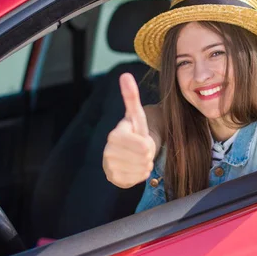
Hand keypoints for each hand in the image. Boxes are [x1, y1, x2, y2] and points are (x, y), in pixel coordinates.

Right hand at [103, 73, 155, 188]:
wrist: (128, 152)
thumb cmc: (135, 132)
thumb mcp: (137, 115)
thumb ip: (131, 96)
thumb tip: (125, 75)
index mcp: (115, 134)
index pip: (142, 145)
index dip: (148, 145)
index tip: (144, 140)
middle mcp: (108, 150)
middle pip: (144, 158)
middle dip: (147, 155)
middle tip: (142, 150)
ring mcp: (109, 166)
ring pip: (141, 169)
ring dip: (145, 165)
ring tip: (138, 158)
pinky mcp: (112, 178)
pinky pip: (136, 180)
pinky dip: (140, 175)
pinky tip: (134, 168)